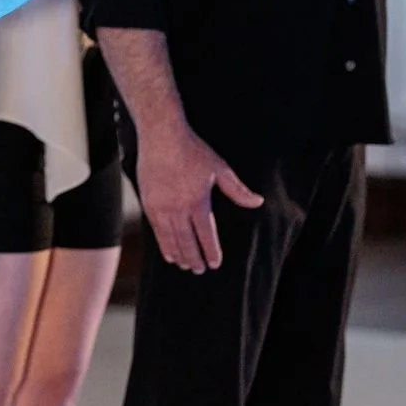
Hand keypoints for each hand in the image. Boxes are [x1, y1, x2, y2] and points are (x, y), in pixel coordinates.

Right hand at [136, 122, 262, 273]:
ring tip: (185, 265)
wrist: (161, 135)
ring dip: (179, 255)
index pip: (206, 235)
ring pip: (171, 240)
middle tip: (199, 270)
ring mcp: (161, 207)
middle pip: (187, 242)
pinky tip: (168, 253)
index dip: (211, 252)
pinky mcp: (148, 203)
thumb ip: (237, 190)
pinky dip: (163, 245)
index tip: (215, 263)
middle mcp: (178, 208)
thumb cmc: (192, 150)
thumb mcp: (219, 168)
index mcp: (197, 202)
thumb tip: (257, 202)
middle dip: (194, 259)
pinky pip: (156, 231)